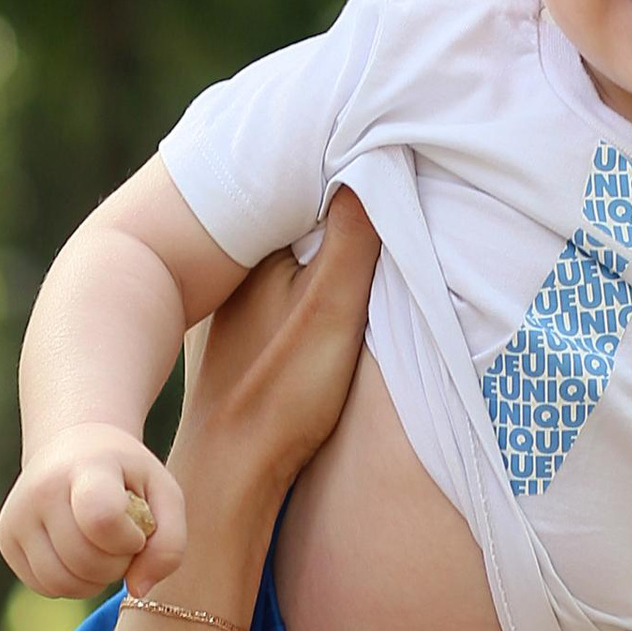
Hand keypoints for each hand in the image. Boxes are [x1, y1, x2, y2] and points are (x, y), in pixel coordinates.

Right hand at [0, 428, 185, 600]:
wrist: (72, 448)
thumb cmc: (127, 475)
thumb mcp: (165, 495)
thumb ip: (169, 545)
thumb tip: (137, 591)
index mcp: (86, 468)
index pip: (102, 520)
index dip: (130, 540)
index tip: (137, 525)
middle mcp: (40, 490)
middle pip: (85, 562)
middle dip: (117, 564)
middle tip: (124, 540)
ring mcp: (16, 516)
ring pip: (63, 583)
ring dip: (95, 579)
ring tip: (104, 549)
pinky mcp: (6, 540)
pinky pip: (46, 587)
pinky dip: (73, 581)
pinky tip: (81, 554)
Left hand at [167, 189, 380, 556]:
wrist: (231, 472)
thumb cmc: (281, 395)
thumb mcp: (331, 311)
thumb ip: (353, 238)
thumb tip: (372, 158)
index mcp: (253, 243)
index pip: (310, 180)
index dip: (354, 168)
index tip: (400, 157)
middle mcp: (234, 261)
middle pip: (299, 209)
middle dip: (339, 193)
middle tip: (396, 175)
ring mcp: (233, 294)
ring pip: (290, 243)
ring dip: (326, 233)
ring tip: (376, 216)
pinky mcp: (242, 325)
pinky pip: (283, 273)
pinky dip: (309, 264)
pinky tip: (334, 273)